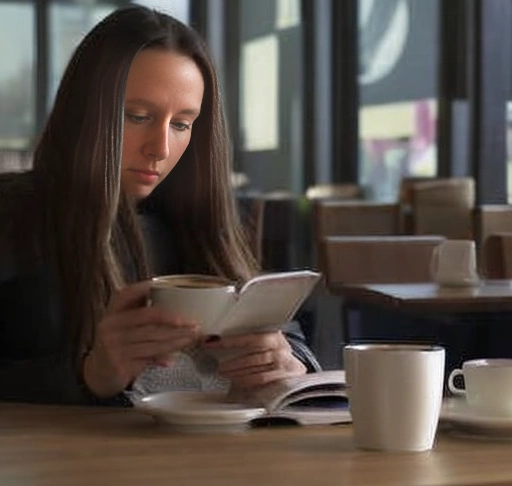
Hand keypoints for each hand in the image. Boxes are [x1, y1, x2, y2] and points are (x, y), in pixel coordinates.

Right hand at [83, 281, 199, 397]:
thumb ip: (144, 316)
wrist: (97, 374)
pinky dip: (164, 356)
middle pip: (147, 317)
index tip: (169, 286)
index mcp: (113, 312)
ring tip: (192, 338)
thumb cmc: (119, 344)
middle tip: (194, 323)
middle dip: (174, 319)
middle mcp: (111, 325)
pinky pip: (148, 357)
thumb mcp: (125, 327)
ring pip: (152, 339)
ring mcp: (113, 345)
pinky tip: (174, 357)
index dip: (146, 288)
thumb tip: (178, 314)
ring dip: (176, 339)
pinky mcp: (119, 363)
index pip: (127, 294)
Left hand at [203, 331, 305, 389]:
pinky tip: (236, 382)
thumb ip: (252, 338)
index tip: (214, 343)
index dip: (231, 342)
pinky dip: (246, 382)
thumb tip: (221, 338)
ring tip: (224, 374)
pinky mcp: (283, 380)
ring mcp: (283, 367)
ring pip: (255, 372)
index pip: (250, 339)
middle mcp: (281, 351)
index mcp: (274, 337)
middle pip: (252, 358)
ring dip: (237, 374)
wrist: (295, 368)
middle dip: (232, 363)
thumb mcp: (268, 341)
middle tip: (218, 366)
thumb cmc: (277, 352)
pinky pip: (261, 382)